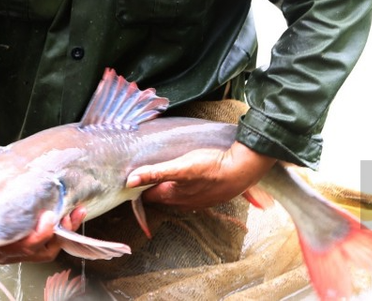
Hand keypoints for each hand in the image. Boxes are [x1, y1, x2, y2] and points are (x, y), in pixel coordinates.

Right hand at [0, 207, 86, 263]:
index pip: (21, 246)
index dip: (38, 234)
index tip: (49, 215)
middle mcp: (5, 251)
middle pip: (37, 250)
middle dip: (56, 232)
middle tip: (67, 213)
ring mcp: (17, 251)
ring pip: (46, 249)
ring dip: (64, 232)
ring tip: (76, 212)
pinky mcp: (28, 247)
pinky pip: (49, 245)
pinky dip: (62, 232)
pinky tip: (72, 213)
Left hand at [126, 142, 275, 210]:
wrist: (241, 171)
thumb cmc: (211, 168)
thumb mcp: (181, 167)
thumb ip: (156, 173)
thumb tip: (129, 181)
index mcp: (172, 196)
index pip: (147, 196)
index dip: (139, 187)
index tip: (132, 176)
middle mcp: (182, 203)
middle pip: (160, 197)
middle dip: (152, 187)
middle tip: (147, 172)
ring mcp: (196, 202)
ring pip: (176, 196)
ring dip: (169, 187)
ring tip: (166, 173)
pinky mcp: (208, 197)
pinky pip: (190, 195)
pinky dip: (185, 188)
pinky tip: (189, 178)